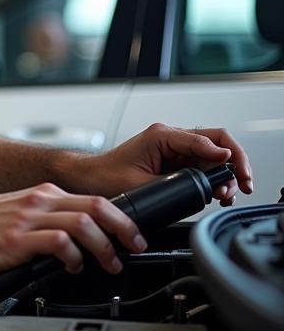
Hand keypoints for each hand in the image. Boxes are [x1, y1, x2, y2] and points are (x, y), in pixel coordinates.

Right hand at [0, 183, 142, 275]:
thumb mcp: (18, 210)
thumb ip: (46, 216)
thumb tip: (77, 232)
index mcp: (42, 194)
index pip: (94, 198)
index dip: (121, 217)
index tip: (131, 235)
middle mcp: (38, 202)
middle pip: (97, 206)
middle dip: (124, 229)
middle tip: (135, 247)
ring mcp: (29, 220)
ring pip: (83, 225)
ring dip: (104, 247)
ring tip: (109, 264)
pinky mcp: (18, 240)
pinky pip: (59, 244)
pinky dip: (74, 257)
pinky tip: (72, 268)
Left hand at [80, 124, 252, 204]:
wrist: (89, 179)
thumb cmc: (104, 175)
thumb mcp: (138, 182)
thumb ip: (173, 182)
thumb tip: (204, 182)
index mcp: (162, 135)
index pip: (207, 139)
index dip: (227, 156)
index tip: (235, 173)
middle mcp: (171, 138)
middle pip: (217, 143)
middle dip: (235, 164)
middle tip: (242, 185)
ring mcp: (174, 149)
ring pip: (213, 156)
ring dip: (225, 174)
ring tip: (226, 194)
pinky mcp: (173, 162)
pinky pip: (202, 166)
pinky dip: (214, 179)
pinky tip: (217, 194)